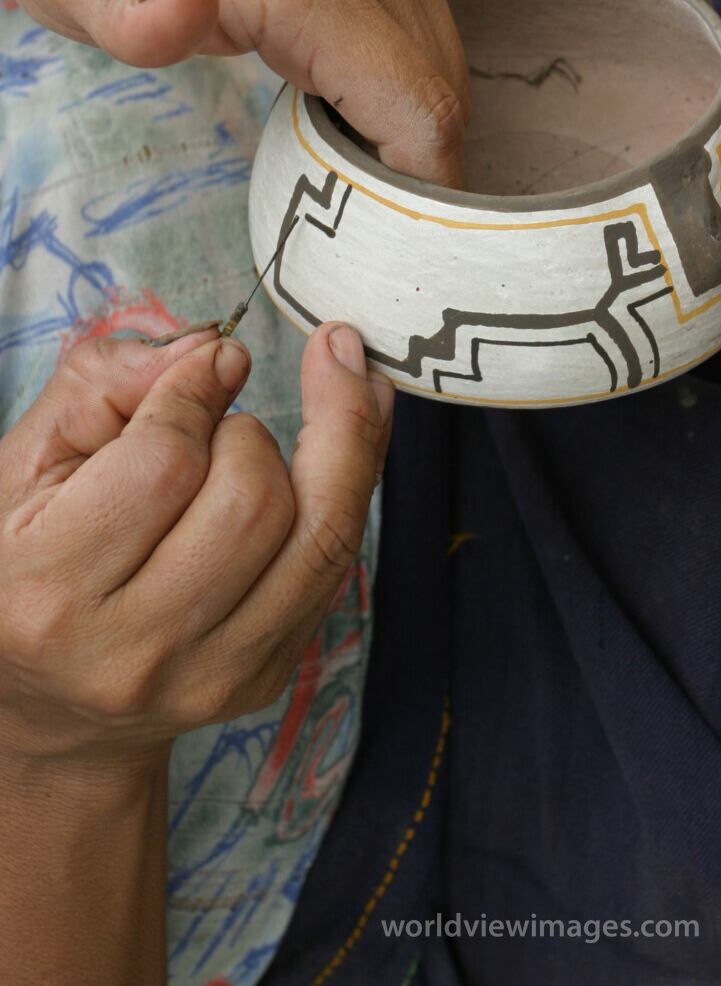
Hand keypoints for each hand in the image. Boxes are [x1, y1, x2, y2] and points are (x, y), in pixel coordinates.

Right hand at [0, 322, 391, 768]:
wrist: (47, 703)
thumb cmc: (29, 565)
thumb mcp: (24, 465)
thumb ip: (102, 386)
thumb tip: (210, 350)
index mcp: (51, 590)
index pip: (164, 465)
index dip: (196, 392)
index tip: (208, 364)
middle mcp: (134, 649)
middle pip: (255, 502)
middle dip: (248, 432)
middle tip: (218, 421)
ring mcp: (211, 674)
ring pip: (321, 533)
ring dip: (325, 448)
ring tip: (303, 401)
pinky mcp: (267, 676)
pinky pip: (338, 560)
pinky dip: (354, 481)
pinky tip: (353, 426)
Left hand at [4, 0, 469, 186]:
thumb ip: (126, 12)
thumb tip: (188, 0)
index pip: (422, 114)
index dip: (419, 194)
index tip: (380, 243)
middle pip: (444, 99)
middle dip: (417, 172)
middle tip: (353, 219)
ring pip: (447, 71)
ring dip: (415, 131)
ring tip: (344, 161)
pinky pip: (432, 38)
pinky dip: (409, 89)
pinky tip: (348, 102)